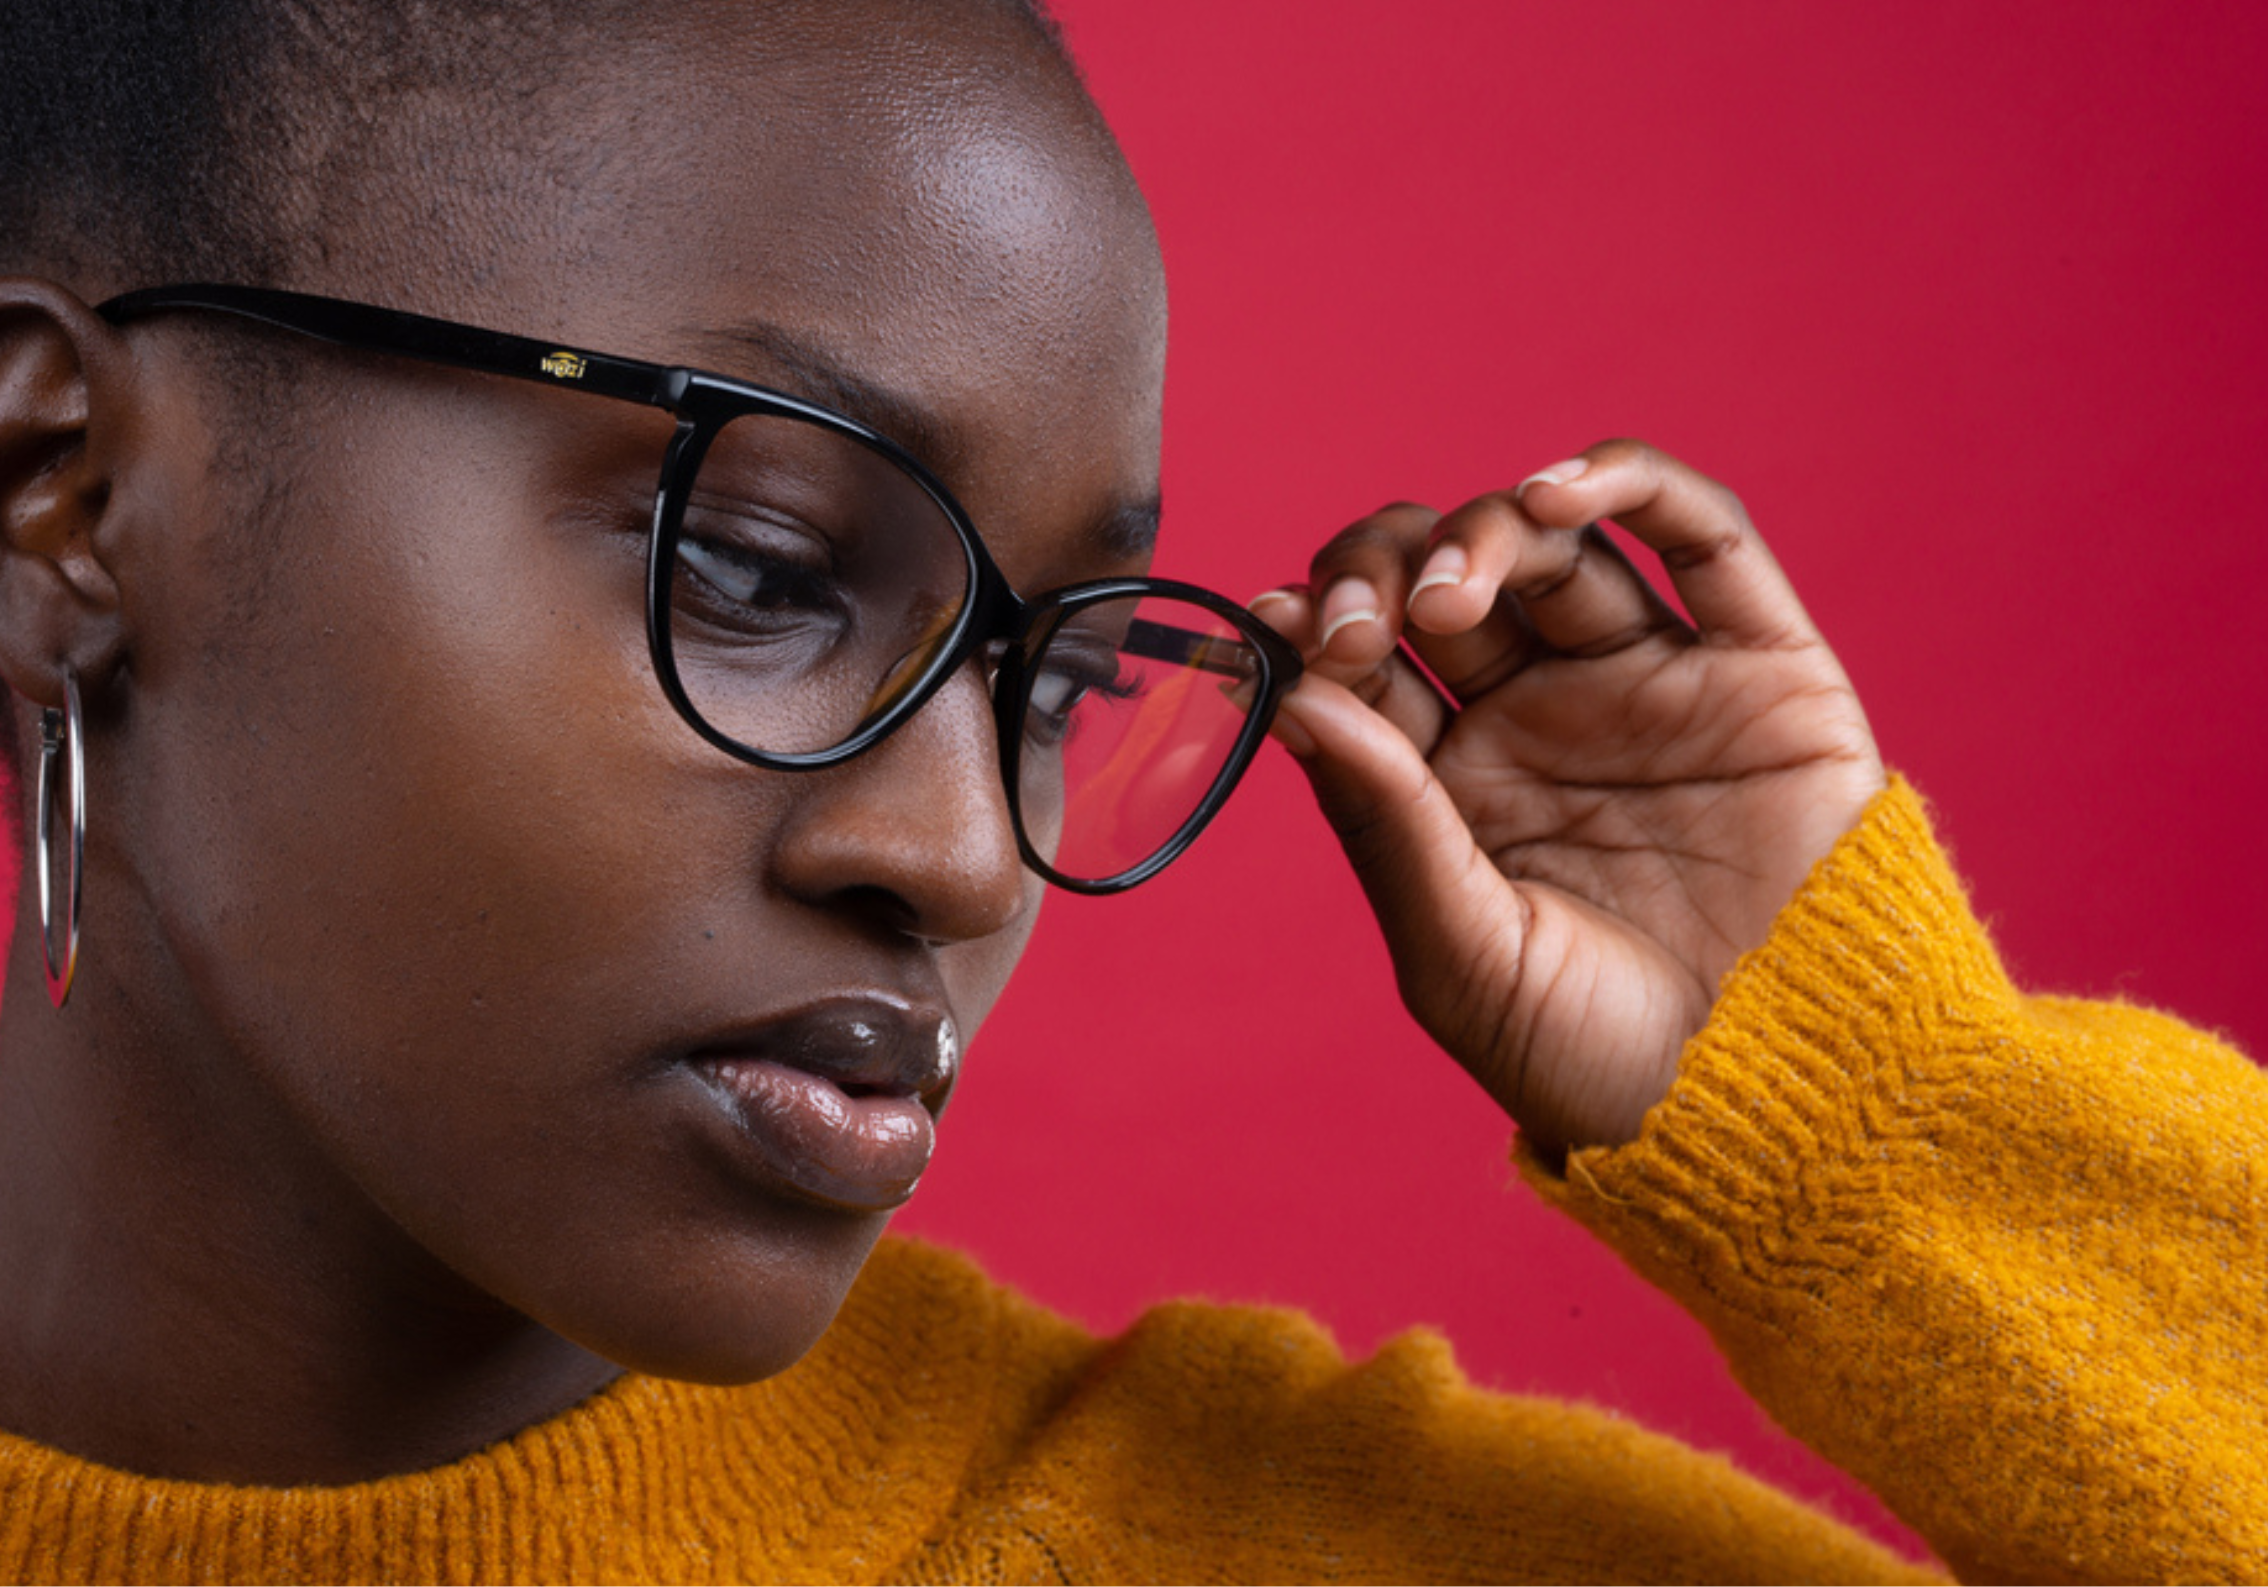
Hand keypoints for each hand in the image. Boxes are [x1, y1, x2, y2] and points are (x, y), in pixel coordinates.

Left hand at [1256, 441, 1884, 1157]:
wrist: (1778, 1116)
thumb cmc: (1602, 1065)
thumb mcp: (1463, 956)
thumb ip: (1384, 822)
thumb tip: (1291, 696)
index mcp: (1459, 785)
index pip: (1370, 664)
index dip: (1317, 624)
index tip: (1273, 624)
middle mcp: (1544, 718)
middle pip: (1443, 580)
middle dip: (1384, 570)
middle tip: (1360, 621)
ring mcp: (1650, 682)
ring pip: (1553, 544)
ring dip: (1483, 531)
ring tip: (1449, 595)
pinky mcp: (1762, 666)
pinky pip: (1704, 536)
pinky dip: (1629, 480)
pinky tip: (1556, 491)